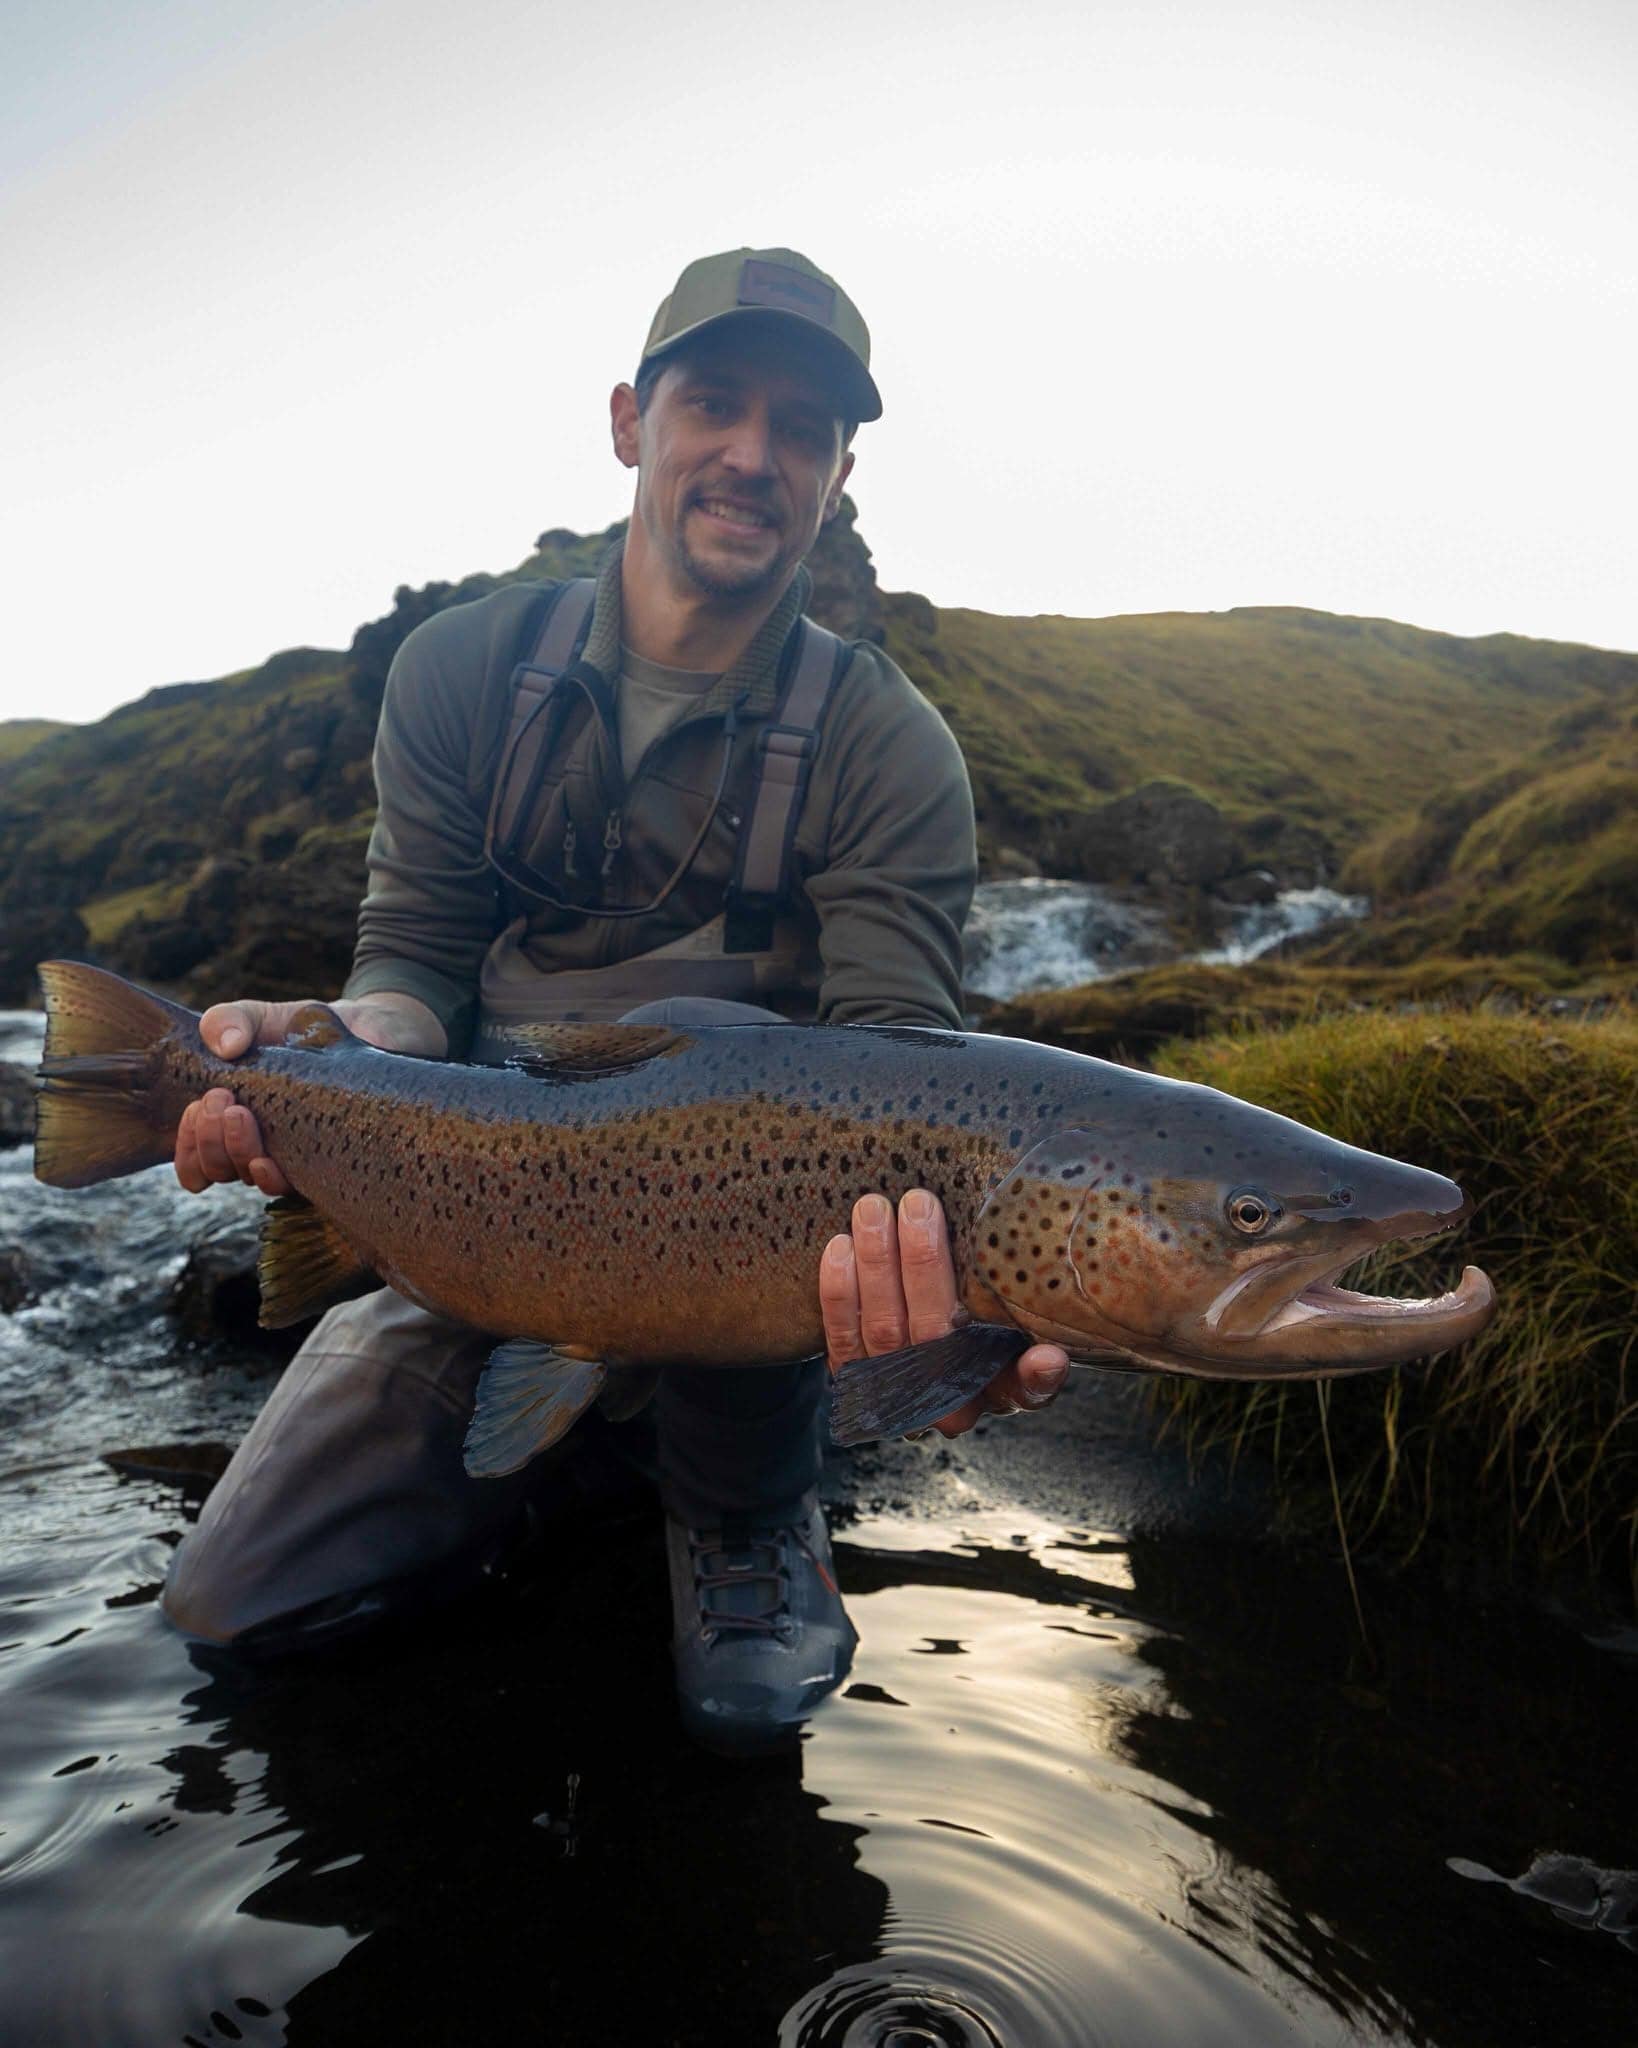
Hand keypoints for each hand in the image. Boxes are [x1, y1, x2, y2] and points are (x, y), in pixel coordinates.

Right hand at [173, 992, 445, 1197]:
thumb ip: (229, 1020)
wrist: (368, 1031)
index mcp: (231, 1122)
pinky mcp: (329, 1161)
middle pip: (217, 1170)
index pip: (195, 1159)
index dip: (186, 1145)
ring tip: (242, 1114)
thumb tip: (225, 1045)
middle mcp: (258, 1148)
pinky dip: (272, 1174)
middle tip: (221, 1100)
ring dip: (236, 1151)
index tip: (196, 1106)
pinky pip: (294, 1186)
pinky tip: (268, 1156)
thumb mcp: (260, 1017)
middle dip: (208, 1140)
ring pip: (251, 1178)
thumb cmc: (304, 1032)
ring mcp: (294, 1157)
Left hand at [819, 1189, 1069, 1438]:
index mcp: (1002, 1388)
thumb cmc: (978, 1312)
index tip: (1048, 1356)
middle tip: (919, 1203)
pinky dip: (839, 1293)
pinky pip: (843, 1341)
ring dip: (877, 1265)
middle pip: (938, 1339)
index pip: (1024, 1389)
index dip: (1036, 1378)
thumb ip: (1025, 1296)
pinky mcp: (856, 1385)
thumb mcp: (1011, 1310)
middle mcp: (953, 1404)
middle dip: (925, 1265)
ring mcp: (899, 1399)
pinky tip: (840, 1246)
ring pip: (885, 1334)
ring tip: (873, 1208)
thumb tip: (1063, 1329)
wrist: (915, 1346)